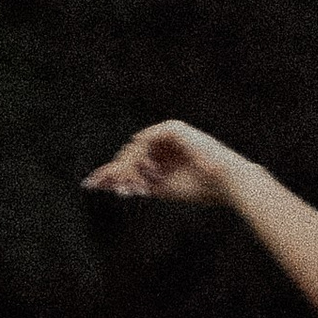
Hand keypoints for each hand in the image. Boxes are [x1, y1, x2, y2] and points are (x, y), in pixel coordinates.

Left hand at [83, 119, 242, 205]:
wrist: (225, 183)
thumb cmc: (201, 188)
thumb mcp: (162, 187)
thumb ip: (139, 182)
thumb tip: (112, 183)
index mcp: (163, 156)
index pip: (131, 161)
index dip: (111, 172)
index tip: (92, 184)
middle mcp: (164, 142)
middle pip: (129, 153)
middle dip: (115, 171)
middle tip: (107, 186)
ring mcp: (169, 133)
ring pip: (134, 148)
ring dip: (127, 168)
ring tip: (128, 186)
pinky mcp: (173, 128)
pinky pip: (145, 140)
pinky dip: (139, 157)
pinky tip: (142, 173)